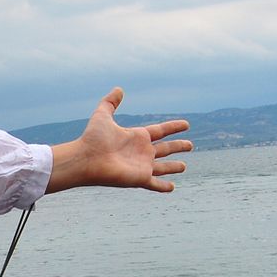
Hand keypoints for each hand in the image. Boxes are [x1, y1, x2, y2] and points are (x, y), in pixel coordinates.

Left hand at [46, 88, 191, 193]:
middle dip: (178, 147)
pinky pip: (155, 184)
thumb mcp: (103, 115)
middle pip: (165, 149)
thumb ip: (110, 102)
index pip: (161, 131)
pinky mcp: (140, 178)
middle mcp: (142, 152)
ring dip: (173, 167)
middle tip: (190, 145)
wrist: (86, 159)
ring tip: (184, 167)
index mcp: (137, 137)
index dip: (173, 127)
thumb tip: (119, 89)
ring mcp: (142, 166)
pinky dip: (163, 186)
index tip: (186, 125)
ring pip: (163, 167)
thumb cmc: (93, 139)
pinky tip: (172, 187)